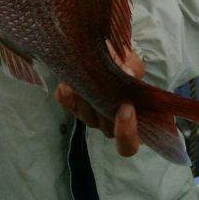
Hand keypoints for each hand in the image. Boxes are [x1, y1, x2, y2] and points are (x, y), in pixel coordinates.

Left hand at [54, 41, 144, 156]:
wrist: (102, 54)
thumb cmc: (124, 64)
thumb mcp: (133, 64)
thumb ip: (133, 69)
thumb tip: (129, 73)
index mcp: (129, 121)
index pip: (128, 145)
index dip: (127, 132)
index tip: (127, 108)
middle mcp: (107, 123)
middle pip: (106, 129)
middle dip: (105, 109)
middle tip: (105, 88)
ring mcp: (87, 115)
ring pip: (86, 117)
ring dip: (88, 99)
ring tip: (90, 77)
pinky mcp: (70, 102)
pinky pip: (65, 101)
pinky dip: (67, 93)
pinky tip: (69, 83)